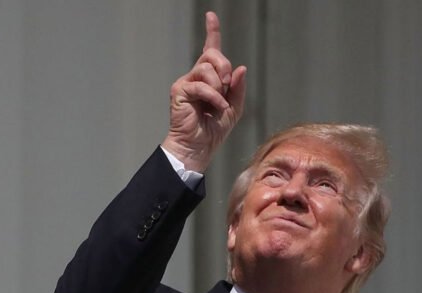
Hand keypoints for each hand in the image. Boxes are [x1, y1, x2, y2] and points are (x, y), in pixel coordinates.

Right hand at [162, 11, 246, 171]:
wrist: (199, 147)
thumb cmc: (213, 130)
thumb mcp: (234, 108)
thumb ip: (238, 88)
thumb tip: (241, 67)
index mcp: (209, 79)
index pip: (210, 50)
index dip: (211, 32)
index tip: (211, 16)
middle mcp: (196, 77)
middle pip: (213, 55)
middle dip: (225, 68)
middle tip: (228, 87)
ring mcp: (186, 82)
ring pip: (207, 68)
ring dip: (220, 86)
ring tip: (220, 104)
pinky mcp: (180, 91)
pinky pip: (201, 85)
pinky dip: (214, 97)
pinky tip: (216, 108)